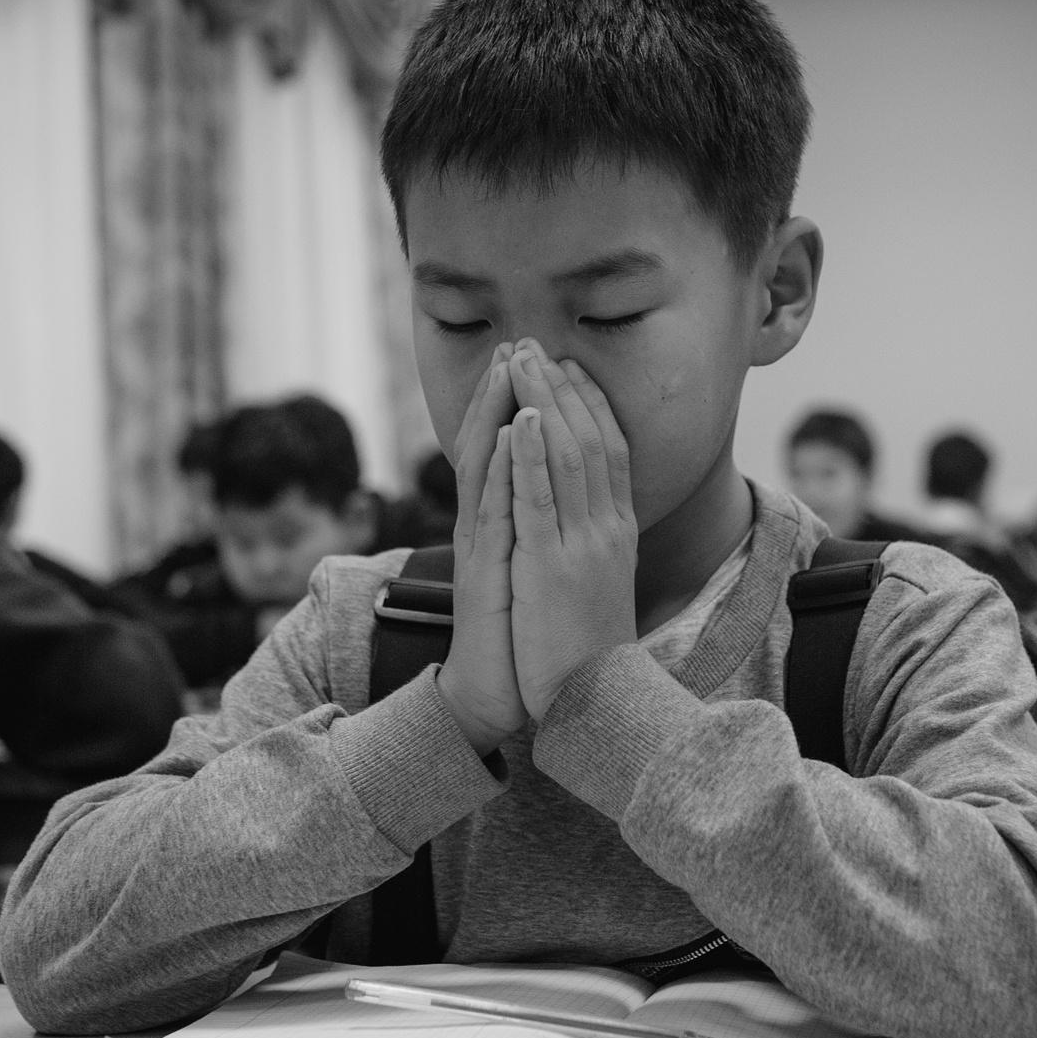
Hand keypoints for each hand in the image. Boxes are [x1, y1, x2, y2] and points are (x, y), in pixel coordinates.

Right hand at [435, 346, 524, 753]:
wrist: (491, 696)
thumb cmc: (516, 636)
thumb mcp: (531, 572)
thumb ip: (535, 532)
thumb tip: (555, 501)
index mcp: (499, 524)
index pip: (503, 450)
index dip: (514, 402)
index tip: (531, 357)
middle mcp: (484, 527)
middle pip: (487, 445)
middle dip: (503, 391)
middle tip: (517, 341)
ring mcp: (481, 548)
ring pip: (485, 467)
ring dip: (495, 412)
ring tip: (509, 367)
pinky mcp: (486, 572)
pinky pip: (493, 511)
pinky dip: (500, 469)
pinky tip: (506, 434)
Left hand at [504, 342, 636, 721]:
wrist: (594, 703)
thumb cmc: (591, 649)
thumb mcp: (602, 583)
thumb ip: (597, 542)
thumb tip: (589, 513)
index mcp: (619, 532)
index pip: (612, 449)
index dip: (591, 403)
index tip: (568, 367)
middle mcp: (607, 530)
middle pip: (592, 439)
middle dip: (563, 388)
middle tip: (537, 345)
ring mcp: (581, 546)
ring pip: (568, 457)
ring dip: (544, 402)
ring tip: (523, 361)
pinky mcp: (550, 566)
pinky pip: (542, 500)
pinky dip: (532, 456)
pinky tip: (522, 420)